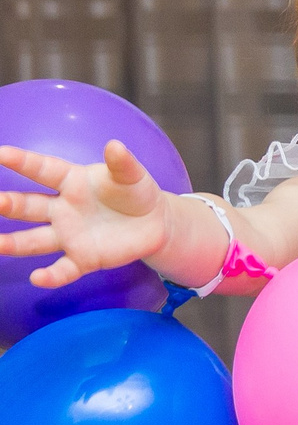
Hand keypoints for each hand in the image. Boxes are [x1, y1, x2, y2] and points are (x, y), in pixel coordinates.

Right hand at [0, 141, 171, 286]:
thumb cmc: (134, 192)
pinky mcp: (83, 259)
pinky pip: (63, 269)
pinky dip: (51, 276)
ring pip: (35, 240)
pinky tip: (38, 278)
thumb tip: (115, 146)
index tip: (1, 153)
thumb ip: (121, 163)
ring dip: (14, 243)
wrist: (155, 223)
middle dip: (10, 204)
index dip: (22, 161)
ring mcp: (69, 235)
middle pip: (29, 206)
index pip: (43, 170)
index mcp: (71, 182)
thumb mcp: (131, 175)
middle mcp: (62, 209)